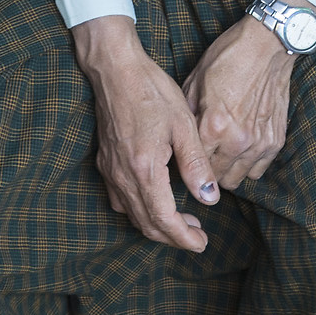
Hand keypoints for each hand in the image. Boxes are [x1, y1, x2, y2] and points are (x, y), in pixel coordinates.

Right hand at [72, 15, 217, 250]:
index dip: (184, 238)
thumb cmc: (152, 91)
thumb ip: (196, 166)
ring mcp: (111, 172)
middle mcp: (123, 177)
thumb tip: (210, 198)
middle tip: (197, 237)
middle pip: (147, 224)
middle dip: (173, 237)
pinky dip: (140, 212)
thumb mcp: (184, 125)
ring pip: (133, 216)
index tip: (202, 244)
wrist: (115, 70)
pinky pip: (120, 202)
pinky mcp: (105, 164)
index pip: (164, 219)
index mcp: (145, 169)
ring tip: (183, 222)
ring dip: (157, 226)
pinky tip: (156, 202)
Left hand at [180, 0, 298, 190]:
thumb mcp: (194, 82)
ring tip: (222, 155)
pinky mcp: (275, 141)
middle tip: (204, 159)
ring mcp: (259, 143)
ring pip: (238, 179)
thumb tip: (179, 140)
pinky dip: (248, 165)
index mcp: (212, 126)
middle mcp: (237, 141)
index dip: (188, 165)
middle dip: (208, 172)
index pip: (195, 166)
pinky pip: (257, 170)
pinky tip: (241, 150)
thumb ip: (187, 116)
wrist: (266, 45)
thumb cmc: (228, 58)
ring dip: (228, 170)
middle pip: (216, 180)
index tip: (186, 161)